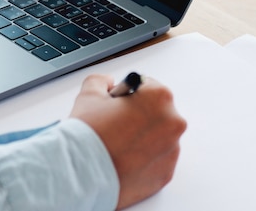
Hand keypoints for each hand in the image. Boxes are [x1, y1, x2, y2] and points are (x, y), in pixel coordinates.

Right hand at [69, 74, 185, 209]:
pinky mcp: (165, 174)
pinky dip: (142, 160)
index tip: (117, 104)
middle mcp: (172, 122)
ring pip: (158, 138)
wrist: (82, 174)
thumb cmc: (88, 134)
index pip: (147, 86)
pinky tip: (122, 159)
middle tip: (114, 125)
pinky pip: (156, 161)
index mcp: (159, 97)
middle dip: (137, 116)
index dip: (128, 94)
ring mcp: (171, 151)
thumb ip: (101, 81)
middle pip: (155, 112)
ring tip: (116, 145)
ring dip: (141, 138)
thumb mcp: (89, 93)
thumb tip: (108, 83)